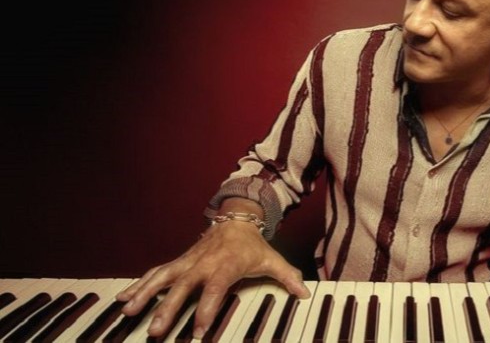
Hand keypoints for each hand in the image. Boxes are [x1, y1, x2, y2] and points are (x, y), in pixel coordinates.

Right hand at [115, 220, 309, 338]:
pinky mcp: (178, 262)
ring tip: (127, 311)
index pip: (215, 289)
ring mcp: (187, 262)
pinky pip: (155, 273)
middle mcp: (202, 264)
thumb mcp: (272, 260)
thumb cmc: (253, 246)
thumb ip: (288, 277)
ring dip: (144, 294)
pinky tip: (122, 298)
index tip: (199, 331)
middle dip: (167, 309)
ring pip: (162, 278)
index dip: (208, 310)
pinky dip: (138, 284)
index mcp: (225, 266)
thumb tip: (305, 293)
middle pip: (182, 287)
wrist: (236, 221)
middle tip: (155, 330)